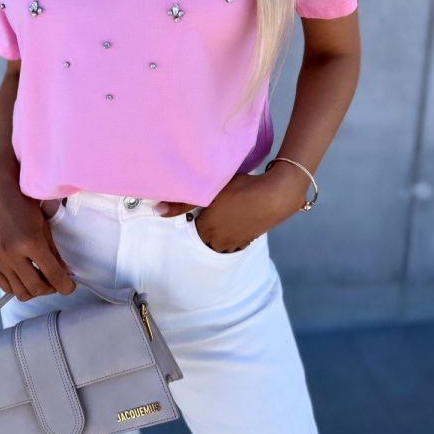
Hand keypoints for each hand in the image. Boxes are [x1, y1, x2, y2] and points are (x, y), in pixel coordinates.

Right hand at [0, 167, 75, 300]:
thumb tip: (65, 273)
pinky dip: (17, 286)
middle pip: (37, 289)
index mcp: (30, 242)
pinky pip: (5, 286)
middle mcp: (12, 254)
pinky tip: (24, 275)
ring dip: (34, 289)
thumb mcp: (45, 226)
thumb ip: (54, 252)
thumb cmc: (24, 203)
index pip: (53, 276)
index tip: (70, 287)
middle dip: (51, 288)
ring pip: (20, 292)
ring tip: (40, 277)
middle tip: (56, 280)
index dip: (66, 286)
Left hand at [154, 166, 307, 253]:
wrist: (277, 194)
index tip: (193, 207)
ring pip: (221, 243)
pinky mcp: (253, 238)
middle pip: (205, 239)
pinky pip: (237, 242)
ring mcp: (238, 241)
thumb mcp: (210, 190)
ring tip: (219, 218)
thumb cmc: (241, 189)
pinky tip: (235, 223)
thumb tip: (156, 210)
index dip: (191, 218)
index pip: (191, 231)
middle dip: (202, 229)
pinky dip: (233, 235)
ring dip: (218, 234)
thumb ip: (181, 202)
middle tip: (204, 212)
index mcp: (208, 230)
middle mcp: (221, 241)